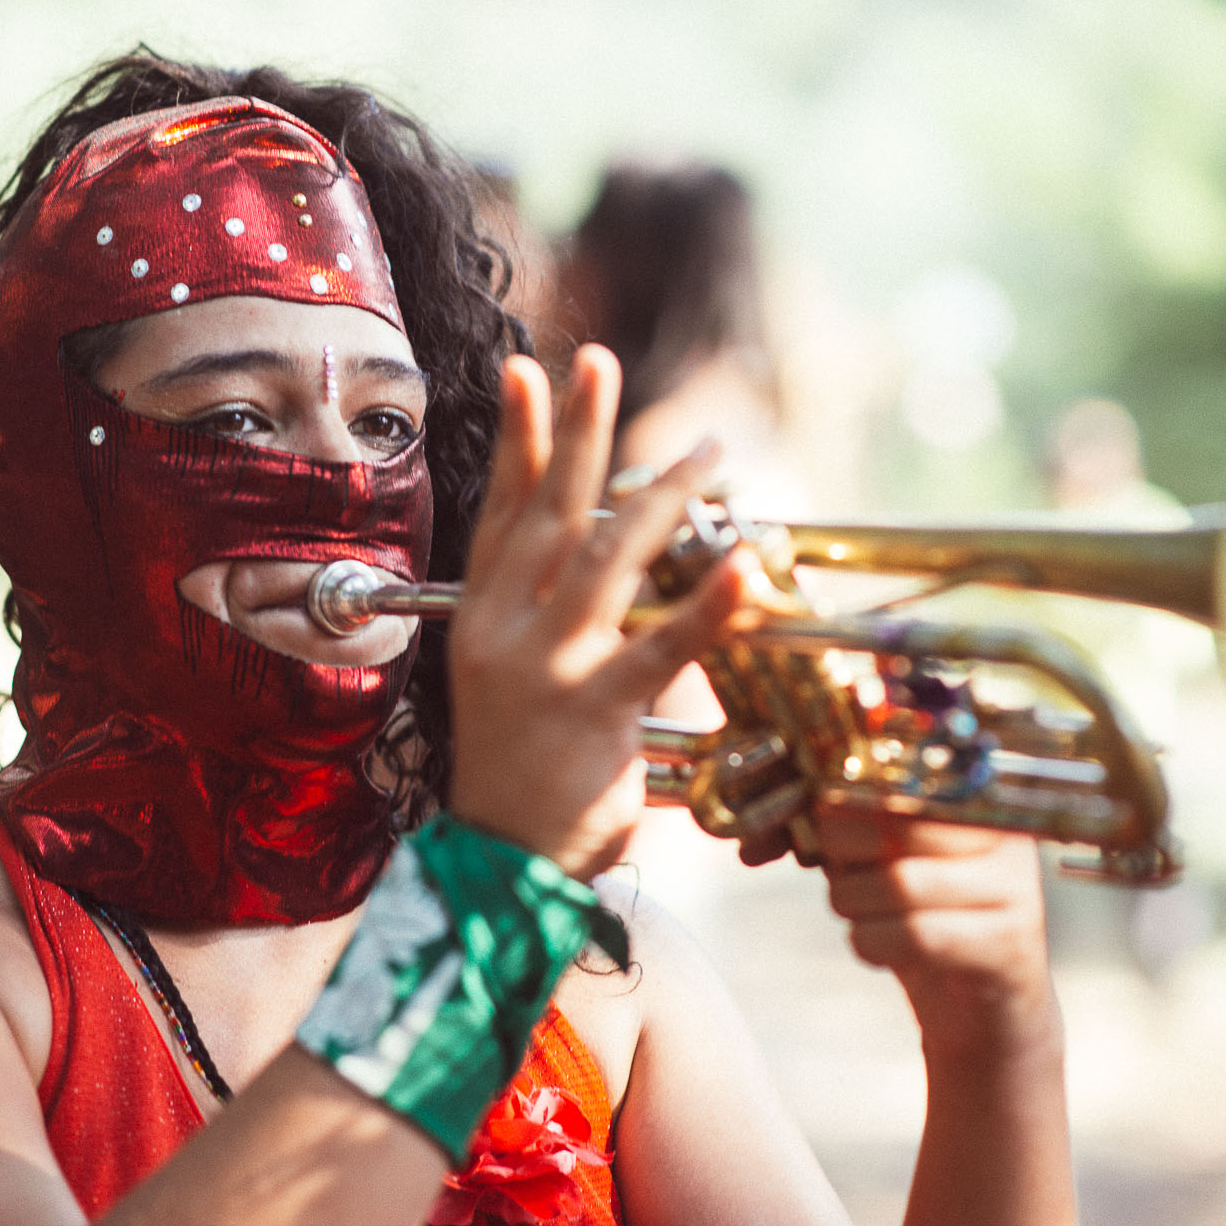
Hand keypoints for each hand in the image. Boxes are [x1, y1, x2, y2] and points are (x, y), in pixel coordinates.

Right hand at [447, 347, 743, 879]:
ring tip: (709, 453)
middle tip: (601, 361)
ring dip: (661, 499)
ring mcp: (544, 669)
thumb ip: (547, 618)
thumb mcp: (508, 681)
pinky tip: (743, 566)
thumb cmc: (518, 772)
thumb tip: (599, 555)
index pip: (502, 511)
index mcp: (482, 619)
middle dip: (579, 431)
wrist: (501, 864)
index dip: (518, 440)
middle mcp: (504, 632)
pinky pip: (659, 649)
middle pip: (548, 513)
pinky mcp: (591, 712)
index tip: (526, 371)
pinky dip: (707, 608)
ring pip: (605, 562)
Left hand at [815, 805, 1060, 1062]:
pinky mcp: (1010, 945)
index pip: (895, 780)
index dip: (841, 810)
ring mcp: (1015, 890)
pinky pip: (917, 935)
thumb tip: (787, 816)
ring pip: (899, 881)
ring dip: (855, 905)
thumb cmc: (925, 927)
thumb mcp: (882, 866)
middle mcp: (1004, 836)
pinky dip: (874, 944)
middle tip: (842, 883)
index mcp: (976, 802)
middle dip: (843, 857)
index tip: (822, 840)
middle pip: (895, 823)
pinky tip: (880, 949)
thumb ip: (847, 831)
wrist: (986, 1017)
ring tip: (862, 919)